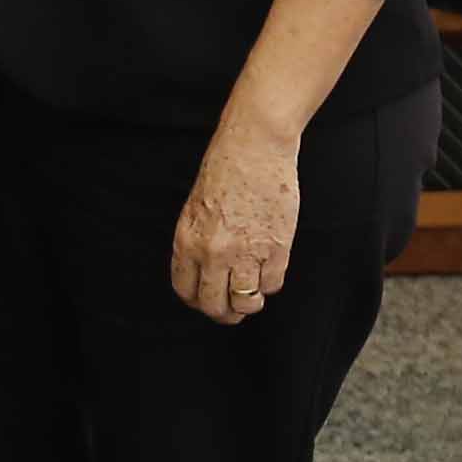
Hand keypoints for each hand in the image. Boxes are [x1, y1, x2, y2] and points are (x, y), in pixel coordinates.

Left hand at [172, 125, 302, 322]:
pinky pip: (273, 284)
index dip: (197, 301)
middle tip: (232, 310)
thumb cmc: (224, 172)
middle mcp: (212, 252)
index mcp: (186, 241)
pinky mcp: (276, 247)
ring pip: (245, 302)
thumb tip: (204, 273)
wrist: (254, 148)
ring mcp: (245, 252)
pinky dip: (271, 283)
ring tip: (252, 295)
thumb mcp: (194, 209)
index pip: (185, 290)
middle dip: (223, 313)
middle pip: (214, 305)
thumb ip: (196, 242)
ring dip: (249, 304)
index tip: (206, 300)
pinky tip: (268, 269)